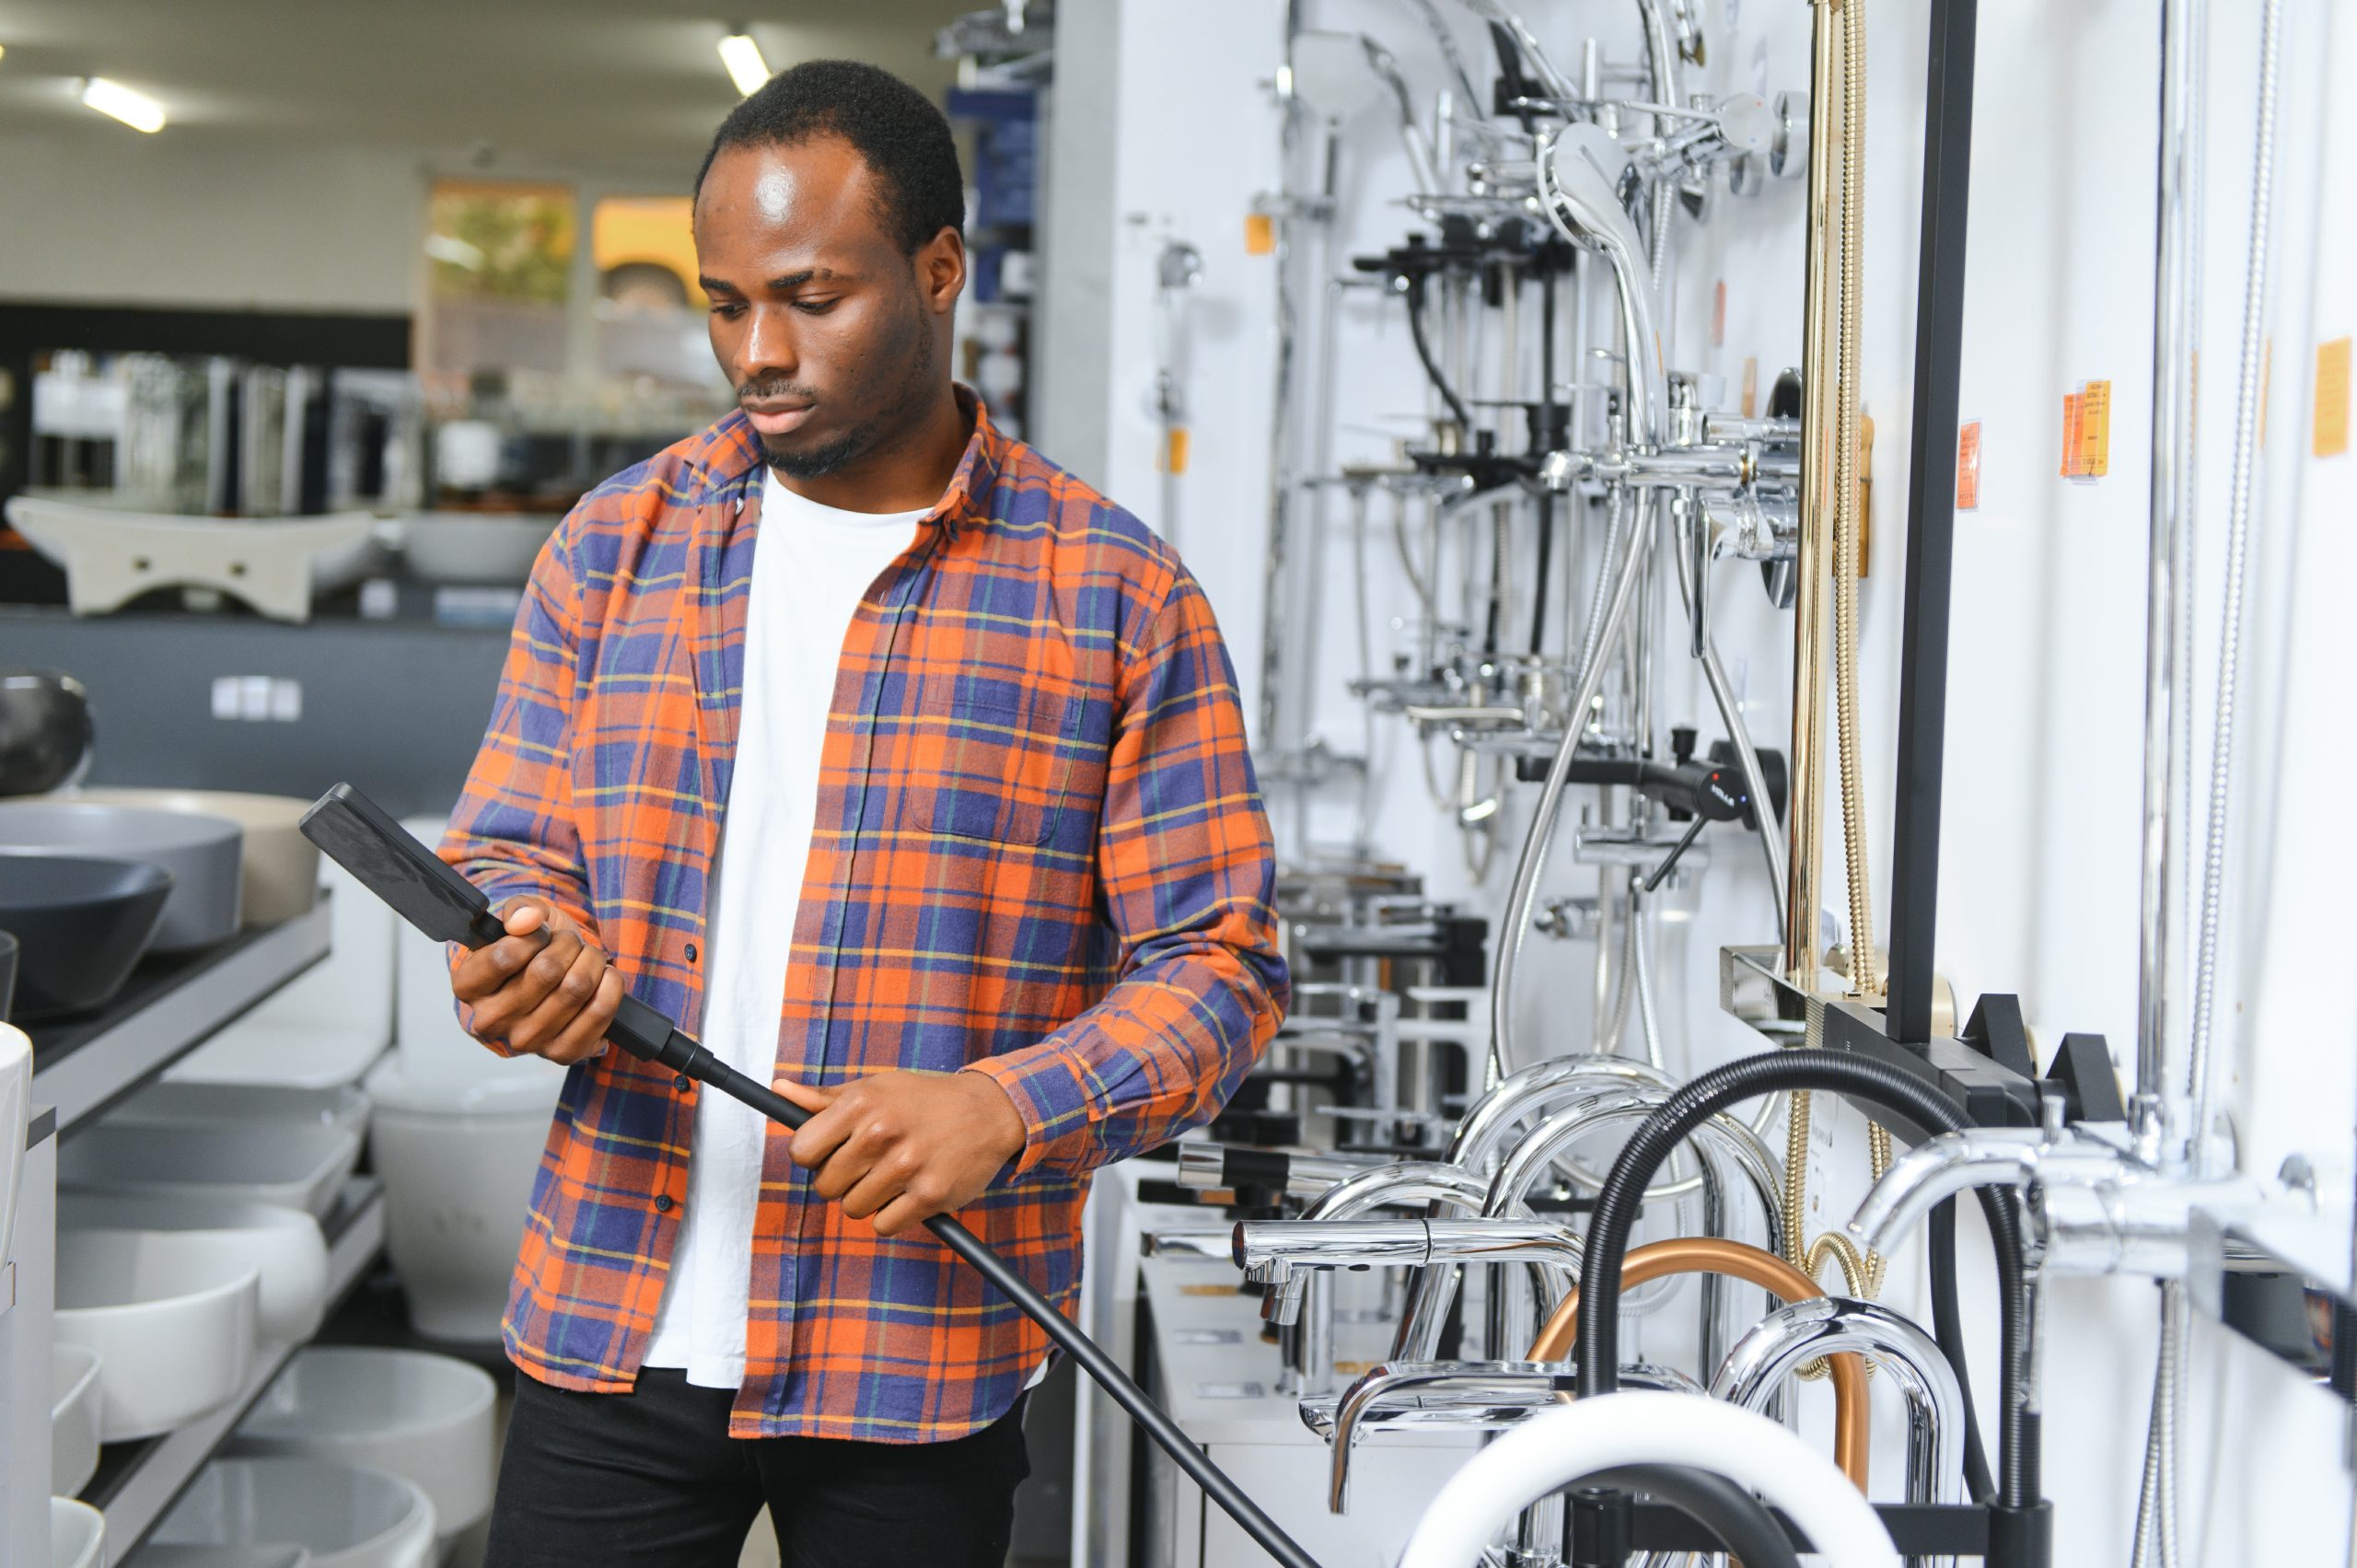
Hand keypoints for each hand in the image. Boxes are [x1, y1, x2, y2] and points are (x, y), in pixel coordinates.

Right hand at [450, 896, 621, 1064]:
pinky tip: (605, 977)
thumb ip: (519, 909)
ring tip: (588, 958)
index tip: (541, 933)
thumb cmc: (533, 949)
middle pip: (547, 971)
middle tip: (570, 942)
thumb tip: (526, 919)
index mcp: (468, 986)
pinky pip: (599, 1012)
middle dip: (569, 945)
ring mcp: (527, 1042)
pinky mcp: (562, 1053)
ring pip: (576, 988)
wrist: (555, 982)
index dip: (533, 936)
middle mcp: (491, 1020)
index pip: (504, 957)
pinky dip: (610, 985)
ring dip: (592, 961)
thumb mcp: (522, 919)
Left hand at [779, 1070, 1027, 1236]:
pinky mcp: (930, 1196)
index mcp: (860, 1103)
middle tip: (869, 1165)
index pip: (801, 1151)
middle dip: (842, 1181)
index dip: (813, 1156)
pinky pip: (884, 1225)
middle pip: (825, 1186)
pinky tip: (909, 1192)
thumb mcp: (875, 1087)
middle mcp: (880, 1133)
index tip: (831, 1153)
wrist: (989, 1110)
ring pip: (853, 1209)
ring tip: (893, 1175)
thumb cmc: (923, 1099)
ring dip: (869, 1199)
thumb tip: (779, 1089)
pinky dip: (894, 1215)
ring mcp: (906, 1166)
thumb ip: (824, 1098)